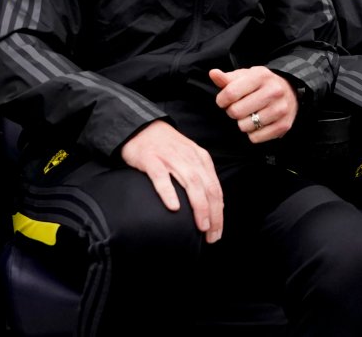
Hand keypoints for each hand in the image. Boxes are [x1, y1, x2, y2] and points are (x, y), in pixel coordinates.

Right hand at [120, 120, 222, 242]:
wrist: (142, 127)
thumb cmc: (166, 148)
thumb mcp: (189, 159)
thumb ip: (200, 178)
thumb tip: (212, 205)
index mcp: (201, 159)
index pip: (216, 188)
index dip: (219, 212)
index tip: (217, 231)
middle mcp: (189, 158)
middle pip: (207, 188)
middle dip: (213, 214)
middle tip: (212, 235)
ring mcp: (170, 158)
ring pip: (191, 183)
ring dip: (199, 206)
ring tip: (201, 225)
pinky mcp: (151, 159)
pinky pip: (161, 177)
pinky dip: (169, 192)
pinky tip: (174, 207)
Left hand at [209, 67, 297, 142]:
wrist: (289, 90)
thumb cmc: (261, 84)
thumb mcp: (245, 76)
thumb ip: (226, 78)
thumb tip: (213, 73)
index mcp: (261, 76)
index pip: (230, 93)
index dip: (221, 100)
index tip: (223, 101)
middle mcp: (273, 91)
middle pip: (236, 112)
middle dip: (232, 112)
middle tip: (238, 108)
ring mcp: (280, 109)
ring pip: (245, 126)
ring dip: (242, 123)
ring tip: (249, 115)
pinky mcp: (284, 125)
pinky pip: (256, 137)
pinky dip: (253, 133)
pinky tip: (257, 124)